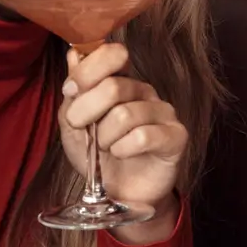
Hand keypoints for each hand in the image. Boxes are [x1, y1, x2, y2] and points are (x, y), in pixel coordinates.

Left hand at [59, 44, 186, 242]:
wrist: (120, 194)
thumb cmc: (98, 157)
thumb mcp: (73, 125)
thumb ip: (74, 91)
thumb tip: (73, 53)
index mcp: (121, 81)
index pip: (112, 54)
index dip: (86, 71)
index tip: (70, 92)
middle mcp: (145, 91)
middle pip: (114, 87)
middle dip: (87, 112)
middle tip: (83, 130)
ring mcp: (163, 112)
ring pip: (125, 115)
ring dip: (105, 138)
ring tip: (106, 148)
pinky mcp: (176, 136)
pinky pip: (143, 136)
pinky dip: (123, 149)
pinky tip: (122, 154)